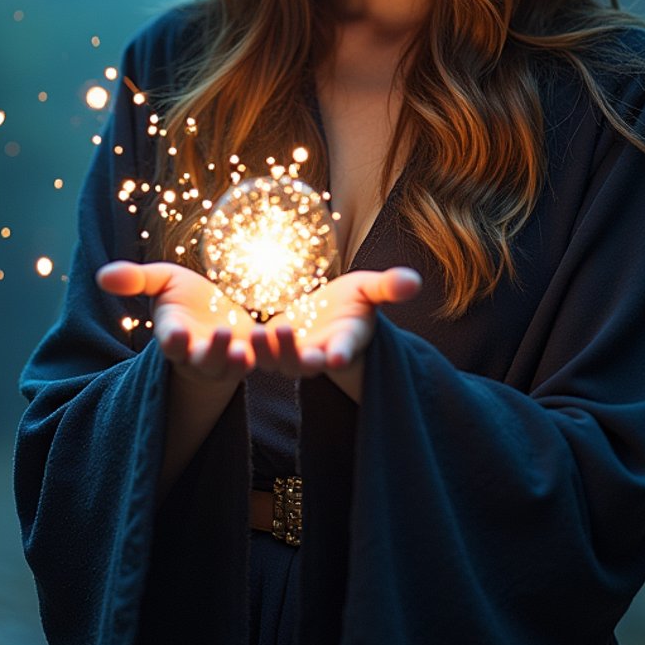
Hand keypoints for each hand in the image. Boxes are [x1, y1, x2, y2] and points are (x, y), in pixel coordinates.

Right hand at [96, 261, 257, 385]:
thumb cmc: (185, 299)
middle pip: (205, 361)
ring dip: (239, 360)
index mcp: (176, 335)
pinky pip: (264, 362)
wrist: (217, 315)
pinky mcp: (255, 356)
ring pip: (232, 367)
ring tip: (247, 349)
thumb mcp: (164, 282)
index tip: (175, 335)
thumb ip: (136, 280)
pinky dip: (272, 354)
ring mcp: (228, 359)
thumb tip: (101, 275)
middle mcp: (200, 354)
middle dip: (213, 352)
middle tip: (223, 335)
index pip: (171, 343)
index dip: (173, 341)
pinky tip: (281, 337)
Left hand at [249, 265, 421, 377]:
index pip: (344, 353)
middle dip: (294, 353)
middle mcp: (317, 356)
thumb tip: (415, 280)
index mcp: (344, 343)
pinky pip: (253, 353)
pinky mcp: (268, 350)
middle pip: (304, 363)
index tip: (337, 356)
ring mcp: (291, 357)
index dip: (341, 355)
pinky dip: (243, 347)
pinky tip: (229, 331)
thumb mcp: (370, 291)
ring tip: (256, 330)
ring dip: (265, 351)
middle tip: (282, 331)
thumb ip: (389, 288)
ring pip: (276, 362)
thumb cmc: (354, 303)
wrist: (329, 316)